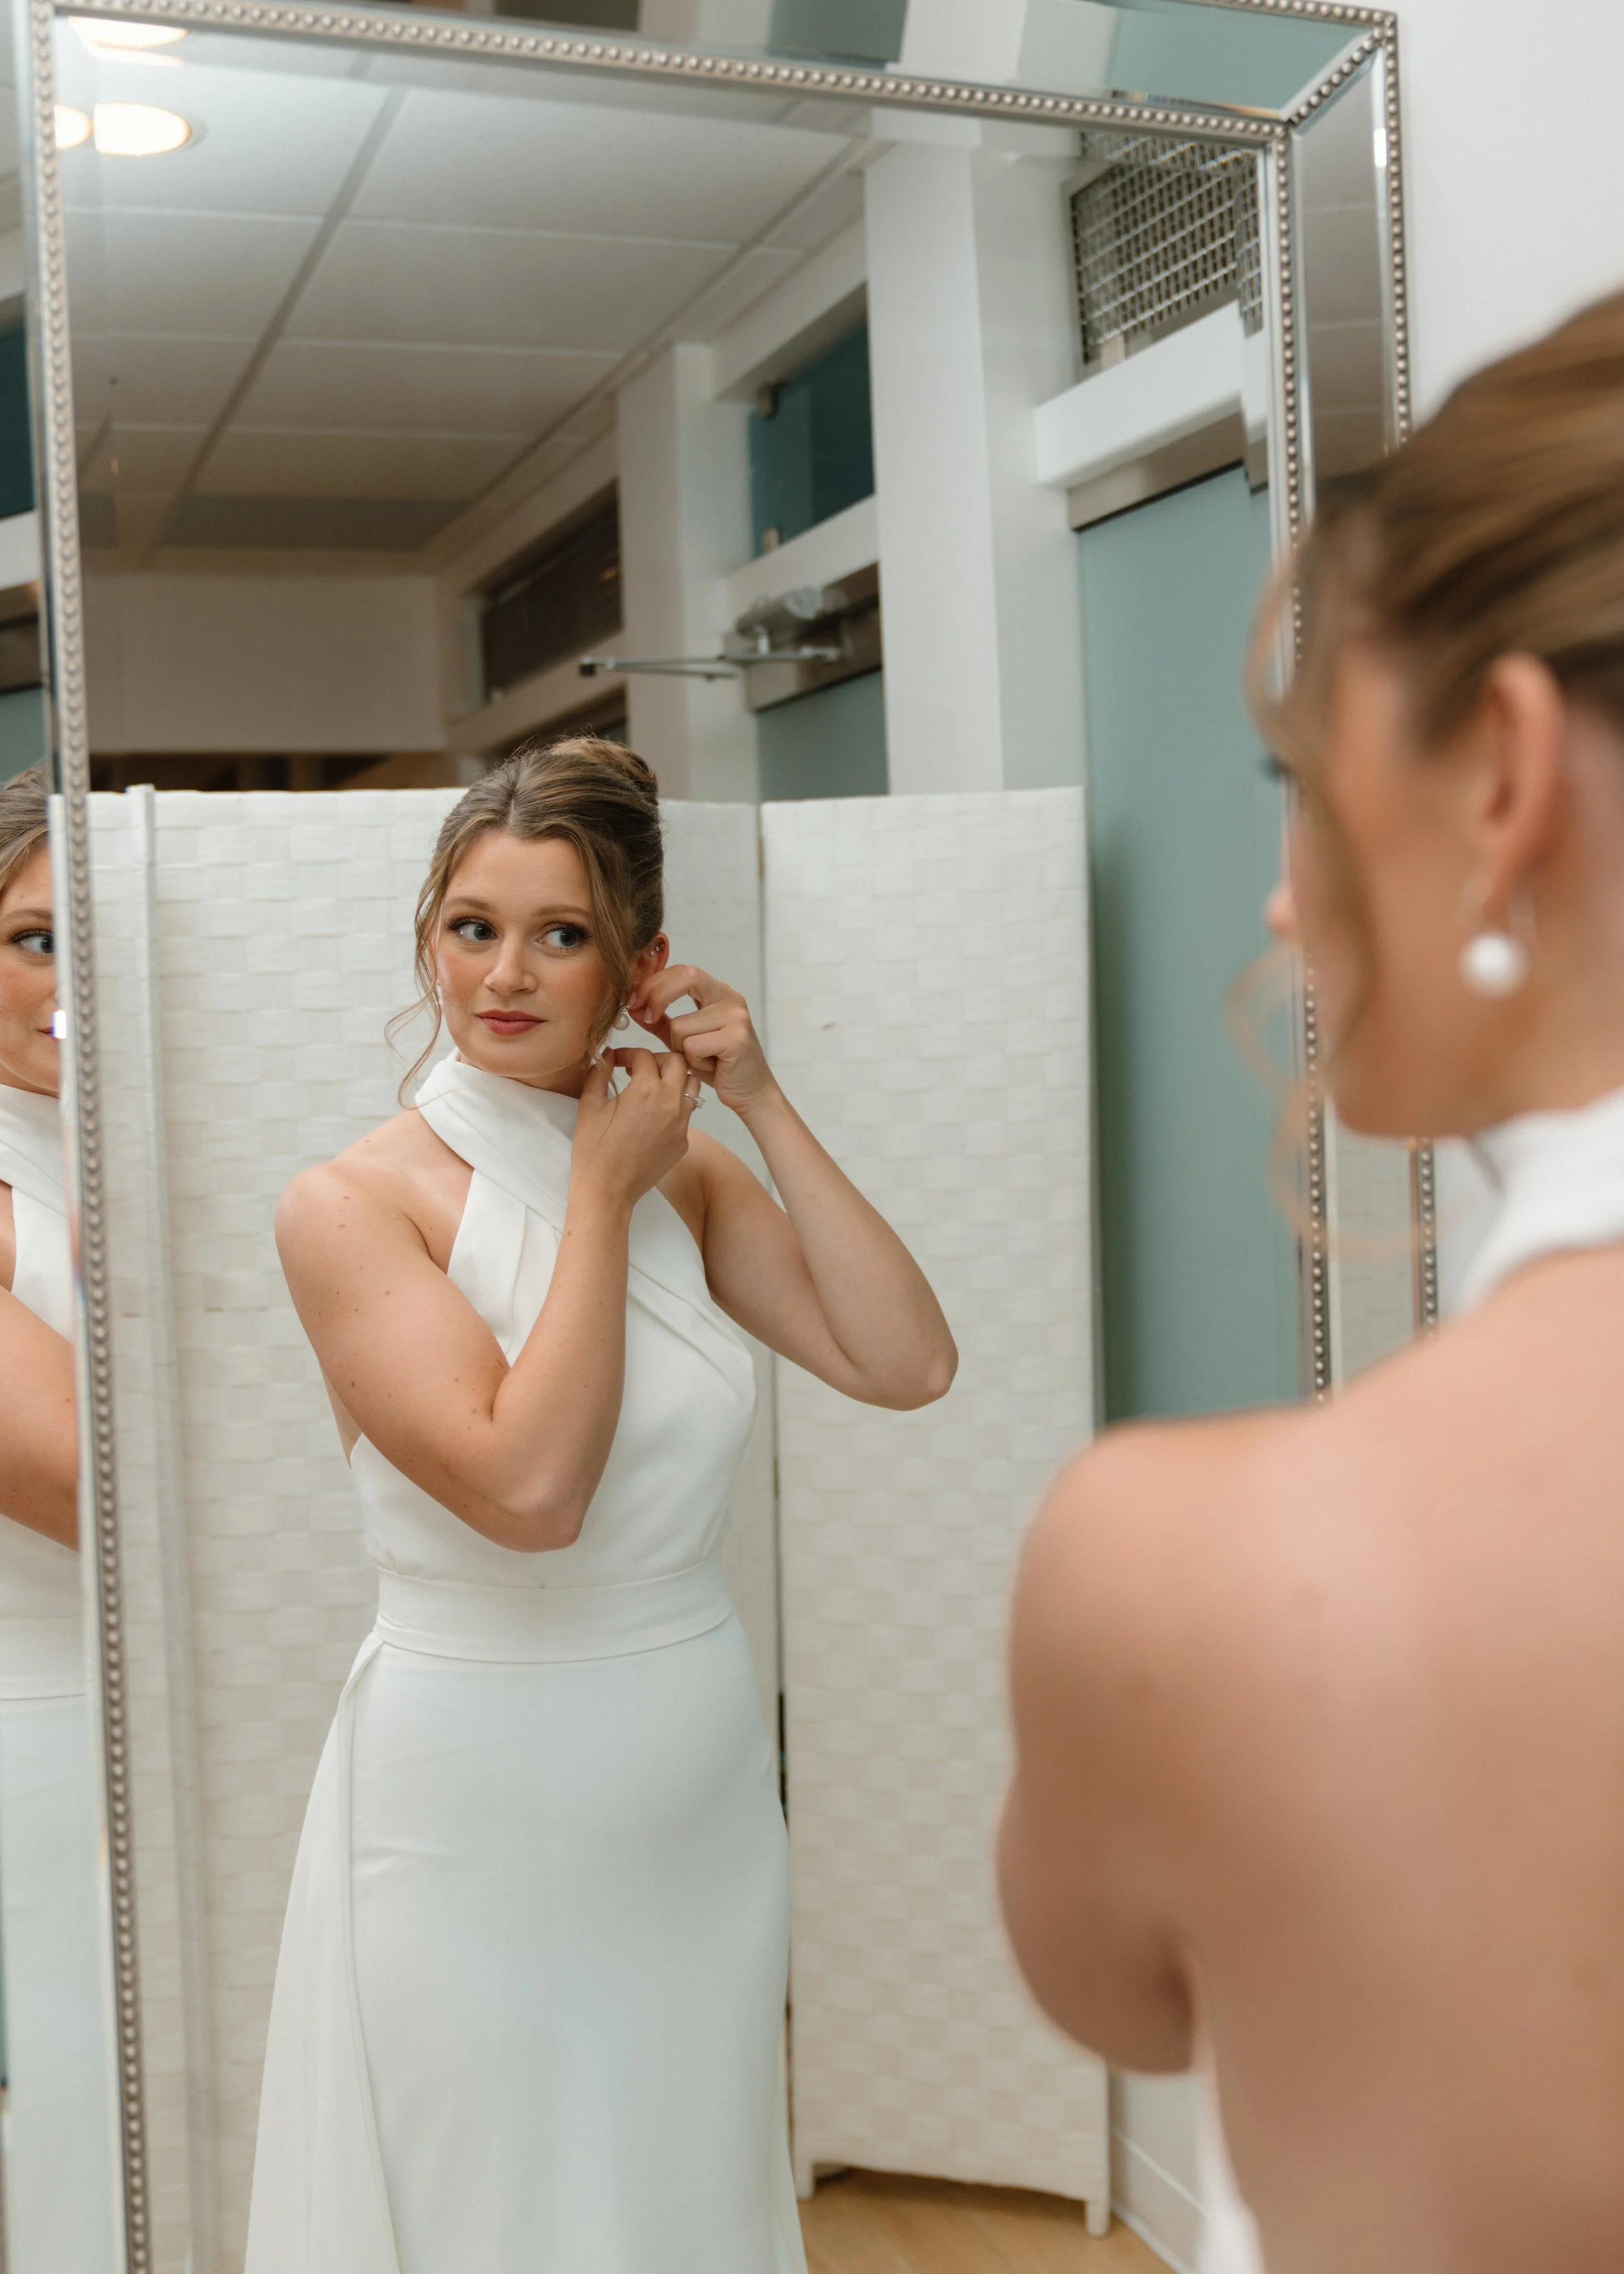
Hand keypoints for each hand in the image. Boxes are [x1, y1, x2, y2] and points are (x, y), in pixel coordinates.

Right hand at [569, 1046, 698, 1211]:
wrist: (607, 1190)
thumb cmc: (593, 1148)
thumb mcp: (589, 1104)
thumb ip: (599, 1073)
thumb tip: (609, 1055)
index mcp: (647, 1090)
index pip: (645, 1055)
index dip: (628, 1053)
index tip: (617, 1062)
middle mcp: (671, 1103)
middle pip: (678, 1062)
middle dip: (658, 1059)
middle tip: (639, 1069)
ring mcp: (682, 1124)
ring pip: (691, 1087)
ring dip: (674, 1079)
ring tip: (653, 1087)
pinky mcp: (683, 1142)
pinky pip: (686, 1114)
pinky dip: (674, 1106)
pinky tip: (653, 1116)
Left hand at [627, 965, 776, 1118]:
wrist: (750, 1091)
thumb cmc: (717, 1064)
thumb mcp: (683, 1038)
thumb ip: (660, 1020)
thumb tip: (633, 1006)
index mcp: (717, 992)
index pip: (681, 971)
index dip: (653, 982)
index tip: (633, 1000)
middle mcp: (730, 998)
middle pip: (685, 978)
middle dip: (657, 997)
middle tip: (645, 1018)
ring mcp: (736, 1017)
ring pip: (680, 1025)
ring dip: (679, 1047)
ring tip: (698, 1058)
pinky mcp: (736, 1039)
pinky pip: (692, 1046)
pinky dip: (693, 1061)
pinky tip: (710, 1066)